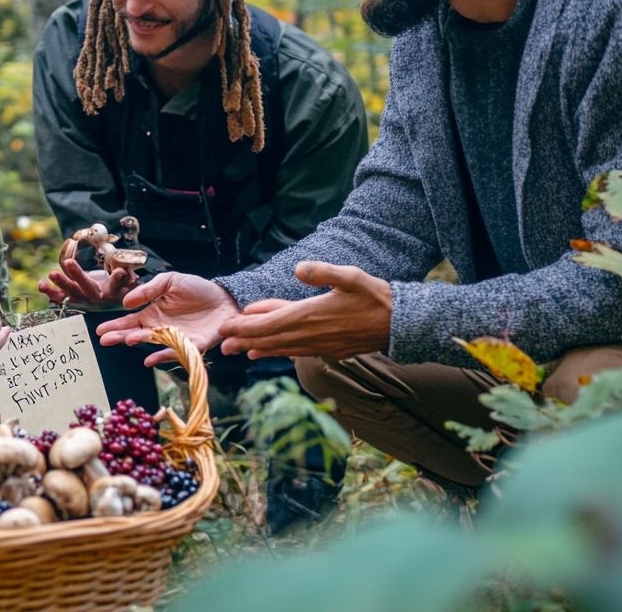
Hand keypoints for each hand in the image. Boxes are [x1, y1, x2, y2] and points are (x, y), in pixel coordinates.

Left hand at [38, 259, 138, 308]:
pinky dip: (51, 293)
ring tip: (50, 274)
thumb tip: (125, 271)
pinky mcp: (73, 300)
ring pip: (70, 294)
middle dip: (77, 275)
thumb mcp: (125, 280)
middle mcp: (96, 298)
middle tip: (69, 262)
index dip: (116, 279)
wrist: (110, 302)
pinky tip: (41, 285)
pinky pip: (60, 298)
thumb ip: (124, 276)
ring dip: (59, 285)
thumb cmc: (118, 286)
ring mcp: (83, 300)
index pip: (115, 284)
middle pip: (87, 287)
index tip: (119, 272)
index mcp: (111, 292)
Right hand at [93, 272, 237, 366]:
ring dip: (140, 341)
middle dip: (120, 336)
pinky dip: (162, 356)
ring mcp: (174, 338)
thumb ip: (149, 290)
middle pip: (136, 334)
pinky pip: (175, 352)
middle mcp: (160, 328)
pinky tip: (149, 359)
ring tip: (128, 339)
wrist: (224, 298)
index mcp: (153, 314)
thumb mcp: (170, 281)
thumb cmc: (197, 289)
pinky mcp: (191, 345)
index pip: (130, 322)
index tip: (99, 330)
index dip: (115, 326)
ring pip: (153, 342)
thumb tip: (126, 302)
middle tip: (104, 339)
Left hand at [217, 261, 391, 359]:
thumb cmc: (375, 296)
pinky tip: (268, 352)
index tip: (226, 327)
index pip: (270, 323)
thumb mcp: (352, 276)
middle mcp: (312, 334)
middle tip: (220, 345)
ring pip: (282, 348)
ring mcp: (320, 345)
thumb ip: (324, 272)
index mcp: (312, 314)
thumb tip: (298, 268)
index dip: (246, 326)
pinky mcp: (328, 350)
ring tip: (238, 351)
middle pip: (271, 339)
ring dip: (259, 348)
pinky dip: (278, 351)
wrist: (401, 323)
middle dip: (244, 341)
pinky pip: (296, 352)